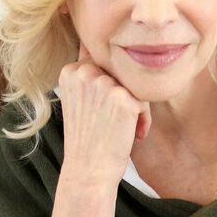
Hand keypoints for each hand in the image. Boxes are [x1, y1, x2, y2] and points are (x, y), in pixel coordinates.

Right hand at [56, 44, 151, 188]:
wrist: (89, 170)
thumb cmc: (88, 138)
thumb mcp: (80, 101)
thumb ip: (90, 75)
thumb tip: (101, 46)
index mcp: (70, 70)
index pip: (104, 65)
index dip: (110, 90)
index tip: (103, 113)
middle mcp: (84, 72)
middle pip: (121, 72)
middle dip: (125, 97)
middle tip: (116, 122)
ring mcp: (103, 84)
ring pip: (135, 86)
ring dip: (136, 109)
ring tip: (125, 130)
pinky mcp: (122, 98)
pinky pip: (145, 101)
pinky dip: (144, 119)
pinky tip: (134, 136)